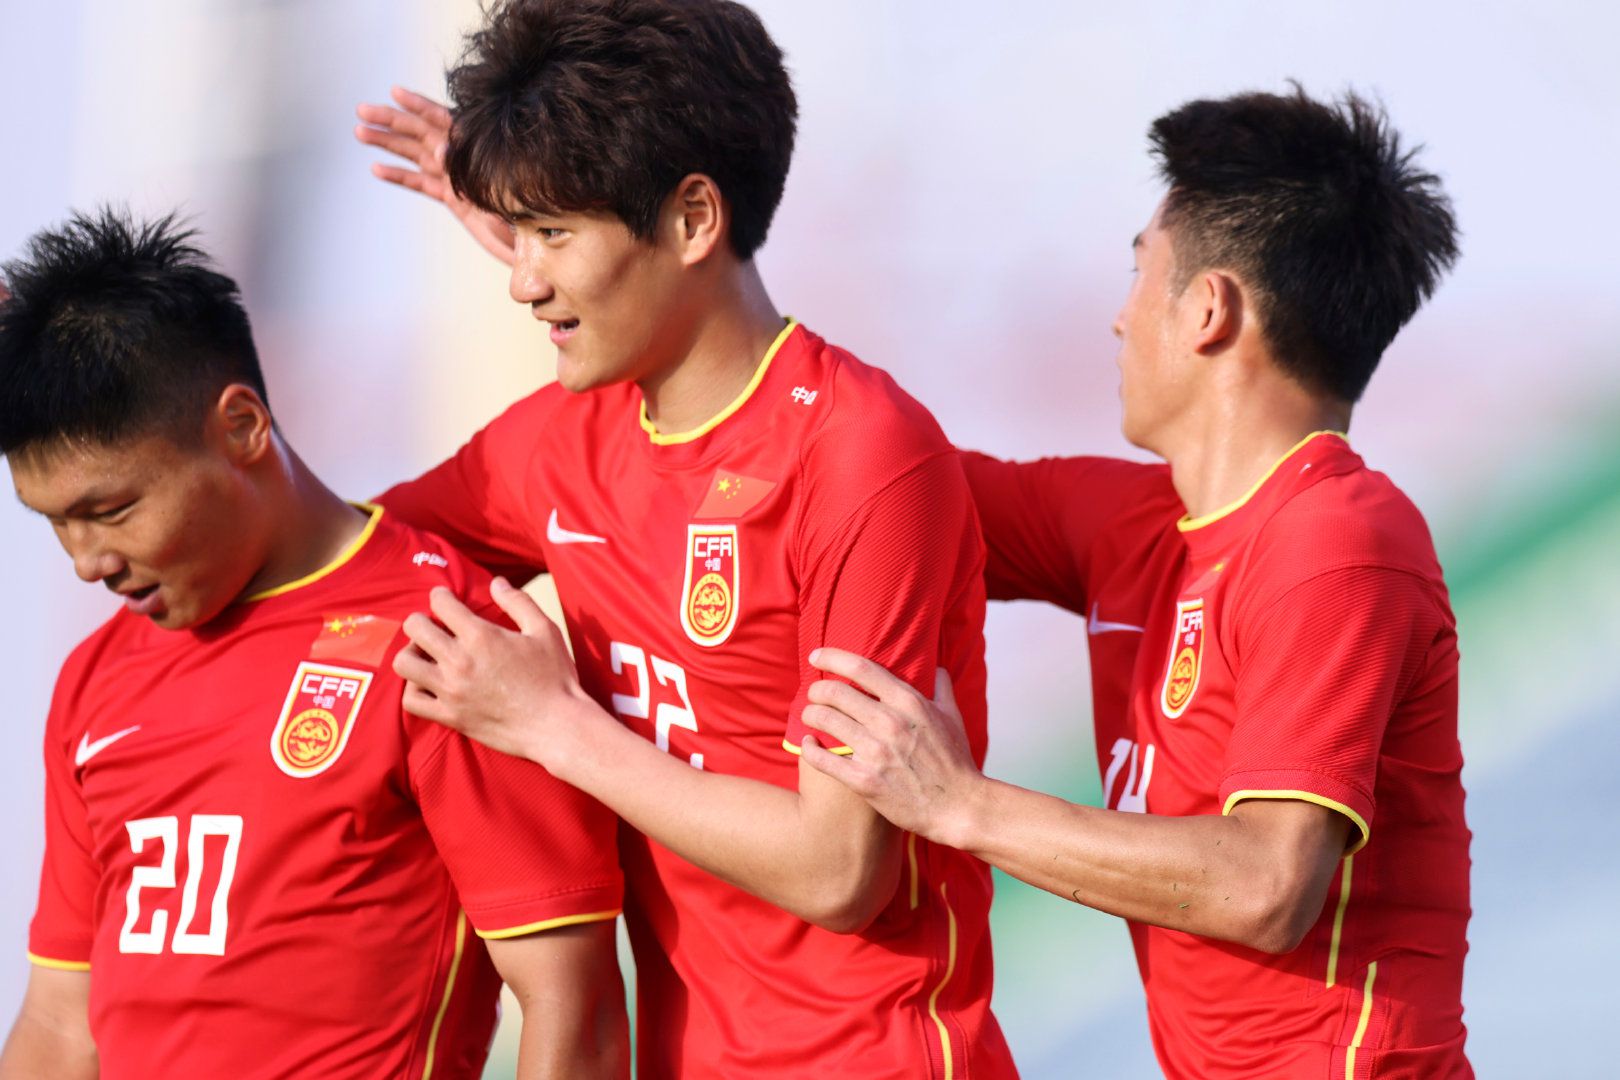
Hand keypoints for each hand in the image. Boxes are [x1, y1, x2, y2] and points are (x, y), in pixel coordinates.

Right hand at [354, 86, 516, 264]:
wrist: (538, 245)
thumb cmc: (527, 212)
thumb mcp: (501, 190)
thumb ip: (470, 168)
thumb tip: (441, 148)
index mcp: (477, 151)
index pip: (443, 122)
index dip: (419, 106)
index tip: (395, 93)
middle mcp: (465, 161)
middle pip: (422, 134)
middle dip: (392, 121)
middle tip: (362, 110)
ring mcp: (458, 179)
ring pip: (417, 155)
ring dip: (389, 144)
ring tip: (360, 132)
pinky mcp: (455, 199)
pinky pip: (422, 184)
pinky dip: (400, 176)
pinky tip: (377, 168)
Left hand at [394, 578, 598, 765]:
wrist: (557, 725)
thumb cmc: (555, 676)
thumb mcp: (545, 630)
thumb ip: (518, 602)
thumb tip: (497, 582)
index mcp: (482, 636)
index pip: (441, 604)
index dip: (441, 596)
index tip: (447, 600)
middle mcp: (460, 661)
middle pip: (415, 628)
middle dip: (422, 620)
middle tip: (436, 626)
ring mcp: (451, 691)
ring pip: (405, 663)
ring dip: (412, 652)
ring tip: (428, 654)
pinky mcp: (450, 717)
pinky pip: (411, 701)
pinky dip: (413, 689)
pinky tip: (429, 683)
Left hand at [798, 648, 984, 846]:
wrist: (959, 806)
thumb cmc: (956, 761)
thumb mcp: (953, 717)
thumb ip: (941, 688)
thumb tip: (935, 668)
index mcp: (908, 702)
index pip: (861, 668)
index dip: (832, 657)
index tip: (816, 656)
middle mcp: (889, 722)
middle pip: (835, 692)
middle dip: (817, 690)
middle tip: (813, 694)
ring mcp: (876, 752)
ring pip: (824, 720)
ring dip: (810, 714)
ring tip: (809, 716)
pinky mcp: (864, 781)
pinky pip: (822, 759)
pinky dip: (809, 748)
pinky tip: (808, 744)